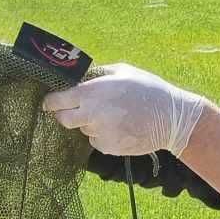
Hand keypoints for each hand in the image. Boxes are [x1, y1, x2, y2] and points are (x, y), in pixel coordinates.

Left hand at [41, 63, 206, 156]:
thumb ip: (97, 75)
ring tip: (112, 115)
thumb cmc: (147, 89)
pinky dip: (102, 135)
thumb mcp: (122, 71)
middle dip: (64, 114)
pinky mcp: (108, 147)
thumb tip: (81, 78)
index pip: (57, 101)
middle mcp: (91, 115)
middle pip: (63, 119)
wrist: (171, 118)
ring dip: (89, 123)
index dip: (50, 102)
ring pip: (83, 129)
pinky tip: (120, 127)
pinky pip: (96, 140)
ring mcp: (99, 133)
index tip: (49, 102)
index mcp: (92, 93)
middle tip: (74, 109)